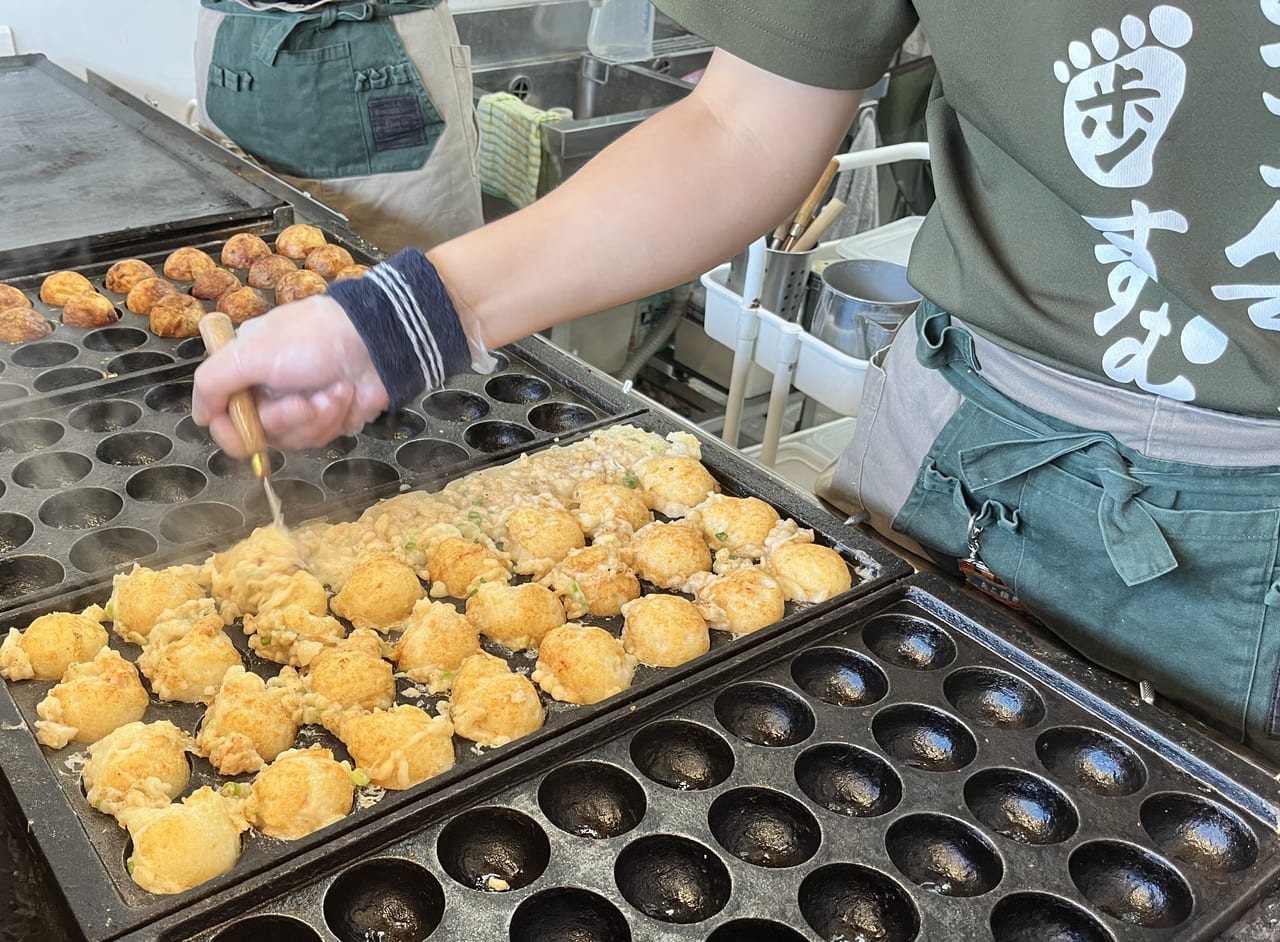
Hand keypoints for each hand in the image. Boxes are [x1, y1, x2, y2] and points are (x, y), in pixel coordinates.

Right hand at [192, 295, 389, 454]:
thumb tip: (198, 417)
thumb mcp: (252, 352)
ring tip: (333, 392)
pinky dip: (334, 417)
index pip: (223, 419)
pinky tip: (345, 394)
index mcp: (244, 371)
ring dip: (316, 418)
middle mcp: (267, 391)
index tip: (251, 430)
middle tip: (304, 402)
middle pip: (260, 435)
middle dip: (286, 420)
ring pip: (293, 440)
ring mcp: (299, 406)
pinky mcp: (328, 417)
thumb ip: (214, 382)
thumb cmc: (312, 339)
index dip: (234, 431)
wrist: (374, 341)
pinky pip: (320, 437)